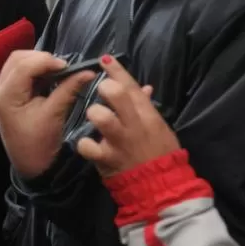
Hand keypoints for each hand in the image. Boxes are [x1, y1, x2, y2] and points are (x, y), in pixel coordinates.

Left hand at [0, 51, 96, 177]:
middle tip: (63, 68)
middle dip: (41, 58)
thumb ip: (69, 89)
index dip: (47, 61)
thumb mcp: (54, 114)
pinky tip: (51, 77)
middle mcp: (0, 89)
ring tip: (58, 71)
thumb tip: (89, 70)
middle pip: (18, 59)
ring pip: (18, 62)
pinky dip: (37, 70)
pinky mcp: (10, 93)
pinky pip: (21, 72)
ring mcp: (3, 91)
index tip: (68, 67)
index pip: (24, 66)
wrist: (30, 164)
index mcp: (6, 96)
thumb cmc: (39, 143)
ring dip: (39, 62)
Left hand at [75, 56, 179, 177]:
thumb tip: (143, 88)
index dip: (117, 71)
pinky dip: (84, 144)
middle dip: (104, 89)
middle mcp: (133, 125)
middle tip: (100, 92)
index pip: (132, 87)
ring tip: (94, 118)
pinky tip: (87, 145)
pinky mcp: (106, 159)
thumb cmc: (160, 153)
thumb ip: (146, 107)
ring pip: (101, 117)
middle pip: (116, 96)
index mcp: (148, 115)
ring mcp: (119, 142)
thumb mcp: (159, 127)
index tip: (104, 60)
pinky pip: (87, 146)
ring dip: (94, 114)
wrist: (160, 186)